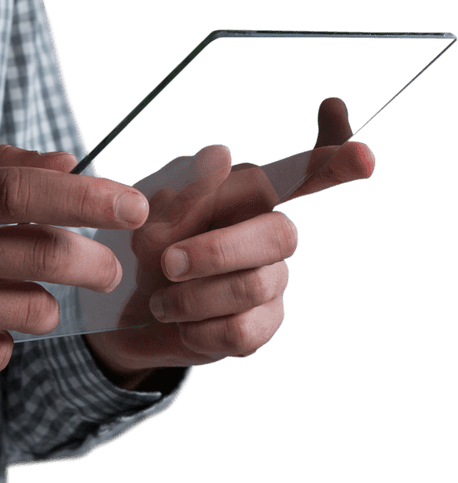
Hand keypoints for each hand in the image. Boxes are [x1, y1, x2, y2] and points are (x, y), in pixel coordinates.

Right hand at [0, 145, 149, 433]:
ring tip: (17, 297)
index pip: (16, 190)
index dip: (84, 197)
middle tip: (107, 268)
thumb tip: (70, 162)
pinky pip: (1, 353)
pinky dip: (0, 342)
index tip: (133, 205)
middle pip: (40, 253)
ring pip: (32, 309)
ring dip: (42, 306)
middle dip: (93, 262)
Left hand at [85, 99, 375, 388]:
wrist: (122, 310)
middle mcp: (269, 230)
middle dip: (219, 252)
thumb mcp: (143, 217)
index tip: (361, 150)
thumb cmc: (141, 247)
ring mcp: (273, 279)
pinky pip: (242, 332)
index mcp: (243, 193)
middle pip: (280, 235)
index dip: (332, 160)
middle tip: (167, 262)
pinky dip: (197, 330)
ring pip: (254, 287)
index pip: (302, 172)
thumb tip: (220, 155)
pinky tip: (179, 324)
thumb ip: (181, 192)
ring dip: (192, 297)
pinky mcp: (264, 324)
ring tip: (160, 299)